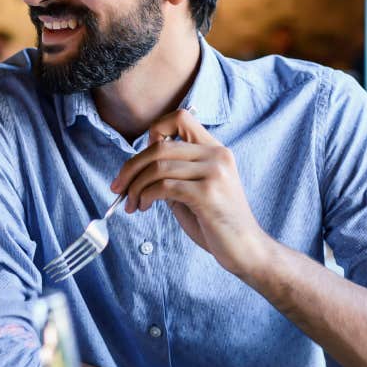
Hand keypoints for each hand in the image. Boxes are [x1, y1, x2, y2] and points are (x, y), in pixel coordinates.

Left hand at [110, 109, 267, 278]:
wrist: (247, 250)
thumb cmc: (217, 223)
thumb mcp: (194, 191)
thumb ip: (174, 174)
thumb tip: (139, 168)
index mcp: (215, 149)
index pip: (180, 117)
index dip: (155, 131)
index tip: (141, 159)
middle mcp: (217, 155)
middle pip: (160, 146)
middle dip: (131, 168)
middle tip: (118, 188)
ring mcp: (215, 172)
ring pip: (158, 167)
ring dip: (136, 186)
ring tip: (133, 204)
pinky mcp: (208, 193)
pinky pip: (164, 186)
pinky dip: (146, 196)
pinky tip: (144, 207)